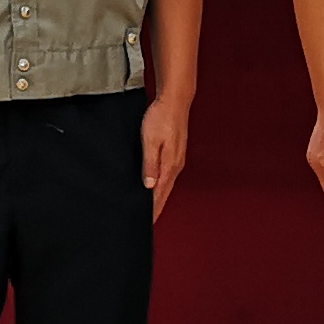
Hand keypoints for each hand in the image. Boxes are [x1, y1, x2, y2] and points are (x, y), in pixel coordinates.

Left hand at [142, 99, 190, 222]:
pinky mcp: (175, 154)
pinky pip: (167, 175)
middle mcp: (175, 165)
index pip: (159, 194)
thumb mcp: (150, 141)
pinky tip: (155, 186)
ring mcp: (177, 160)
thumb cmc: (161, 117)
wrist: (175, 101)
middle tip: (147, 222)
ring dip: (158, 197)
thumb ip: (150, 164)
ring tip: (150, 209)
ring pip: (166, 185)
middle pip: (164, 193)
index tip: (146, 223)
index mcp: (169, 165)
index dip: (152, 209)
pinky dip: (161, 185)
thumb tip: (149, 186)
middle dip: (156, 208)